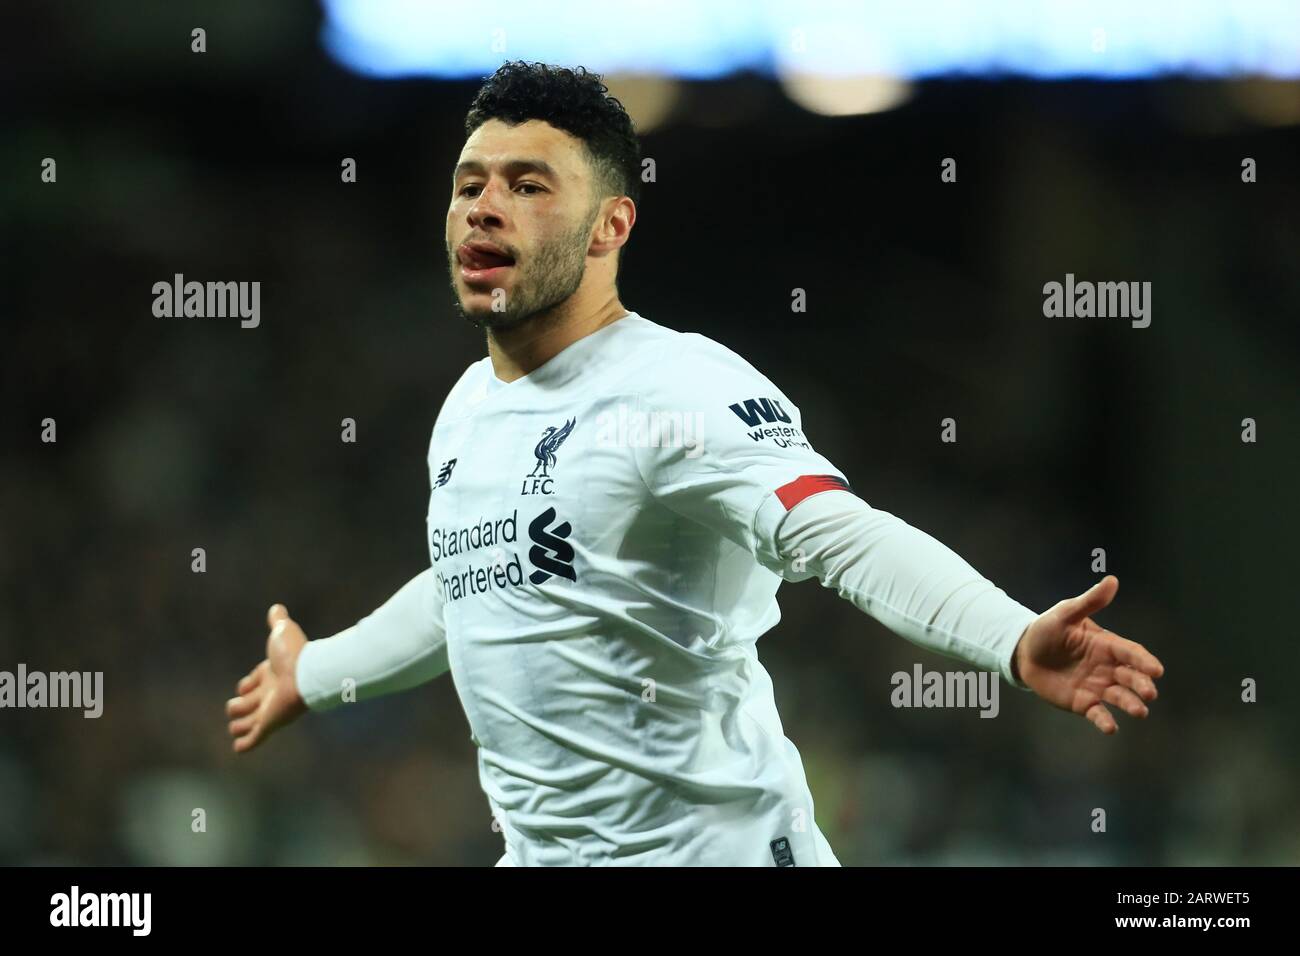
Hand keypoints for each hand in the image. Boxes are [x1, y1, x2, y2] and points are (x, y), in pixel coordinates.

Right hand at [226, 604, 308, 752]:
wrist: (307, 673)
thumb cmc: (295, 653)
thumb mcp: (282, 631)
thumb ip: (278, 620)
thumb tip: (277, 607)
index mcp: (270, 674)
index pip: (252, 683)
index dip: (245, 685)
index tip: (245, 685)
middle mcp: (269, 694)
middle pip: (247, 705)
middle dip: (238, 706)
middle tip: (238, 704)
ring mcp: (268, 711)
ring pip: (247, 723)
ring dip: (239, 725)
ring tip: (236, 725)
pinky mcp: (269, 724)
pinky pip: (254, 739)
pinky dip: (245, 745)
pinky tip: (239, 748)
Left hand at [1013, 575, 1163, 734]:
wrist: (1024, 652)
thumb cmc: (1047, 629)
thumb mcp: (1065, 613)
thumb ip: (1088, 602)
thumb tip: (1112, 580)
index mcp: (1106, 645)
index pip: (1131, 653)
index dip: (1144, 661)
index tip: (1156, 670)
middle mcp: (1107, 668)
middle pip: (1130, 677)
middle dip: (1142, 685)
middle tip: (1149, 692)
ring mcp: (1097, 686)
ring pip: (1120, 697)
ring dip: (1131, 704)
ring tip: (1139, 711)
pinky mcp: (1084, 703)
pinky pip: (1098, 713)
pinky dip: (1105, 721)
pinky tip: (1111, 727)